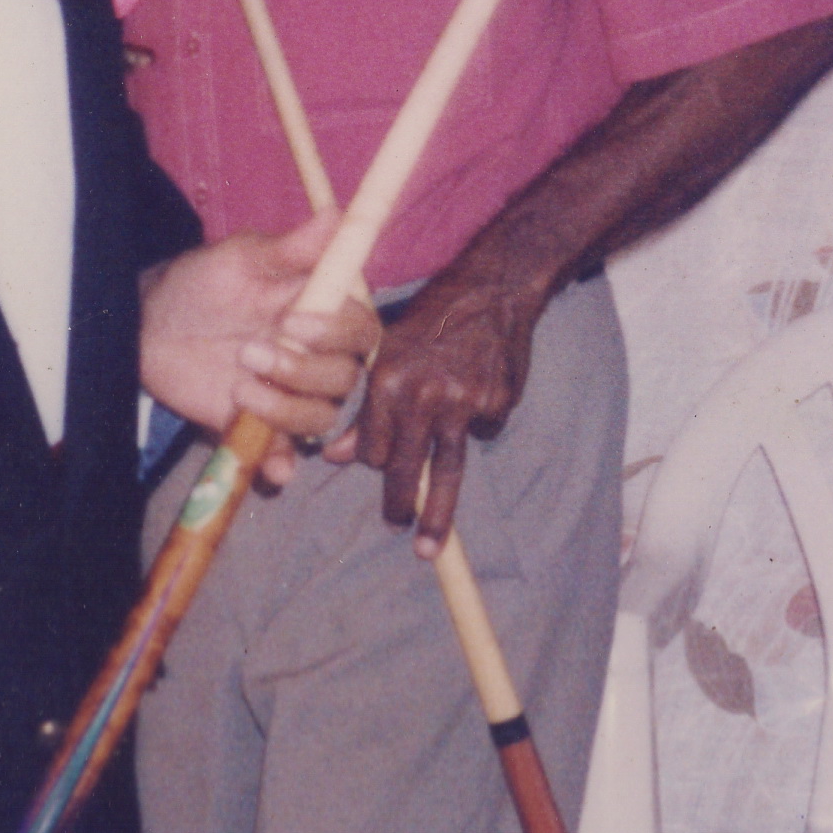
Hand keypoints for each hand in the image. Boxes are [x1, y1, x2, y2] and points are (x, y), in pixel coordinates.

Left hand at [140, 216, 378, 489]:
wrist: (150, 327)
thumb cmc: (201, 283)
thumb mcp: (241, 259)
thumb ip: (293, 248)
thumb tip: (339, 217)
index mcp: (321, 316)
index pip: (362, 331)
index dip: (336, 333)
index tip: (292, 322)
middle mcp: (316, 359)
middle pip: (346, 380)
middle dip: (301, 372)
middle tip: (247, 353)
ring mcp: (291, 397)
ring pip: (321, 418)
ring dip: (285, 409)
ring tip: (238, 388)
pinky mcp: (262, 430)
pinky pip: (287, 457)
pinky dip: (280, 462)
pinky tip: (268, 463)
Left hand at [330, 260, 544, 552]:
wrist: (492, 287)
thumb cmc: (432, 315)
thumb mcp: (390, 350)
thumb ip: (367, 408)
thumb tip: (336, 455)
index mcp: (388, 381)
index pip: (373, 447)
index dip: (375, 462)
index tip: (380, 473)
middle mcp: (423, 397)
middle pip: (406, 467)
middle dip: (400, 505)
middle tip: (397, 529)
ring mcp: (463, 403)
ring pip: (445, 469)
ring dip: (436, 514)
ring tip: (428, 545)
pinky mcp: (496, 403)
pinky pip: (482, 430)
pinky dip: (478, 422)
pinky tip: (479, 392)